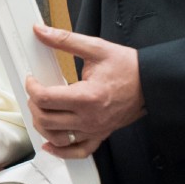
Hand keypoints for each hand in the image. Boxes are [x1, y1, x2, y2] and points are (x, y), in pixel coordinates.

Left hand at [24, 24, 145, 157]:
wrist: (152, 83)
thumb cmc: (129, 67)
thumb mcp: (96, 48)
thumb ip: (65, 40)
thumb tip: (41, 31)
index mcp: (87, 96)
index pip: (45, 98)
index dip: (32, 87)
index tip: (32, 79)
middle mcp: (89, 118)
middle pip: (46, 120)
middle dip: (34, 105)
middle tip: (35, 92)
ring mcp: (95, 130)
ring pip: (56, 138)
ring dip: (42, 126)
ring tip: (41, 111)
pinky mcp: (100, 135)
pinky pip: (78, 151)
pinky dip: (61, 151)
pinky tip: (50, 144)